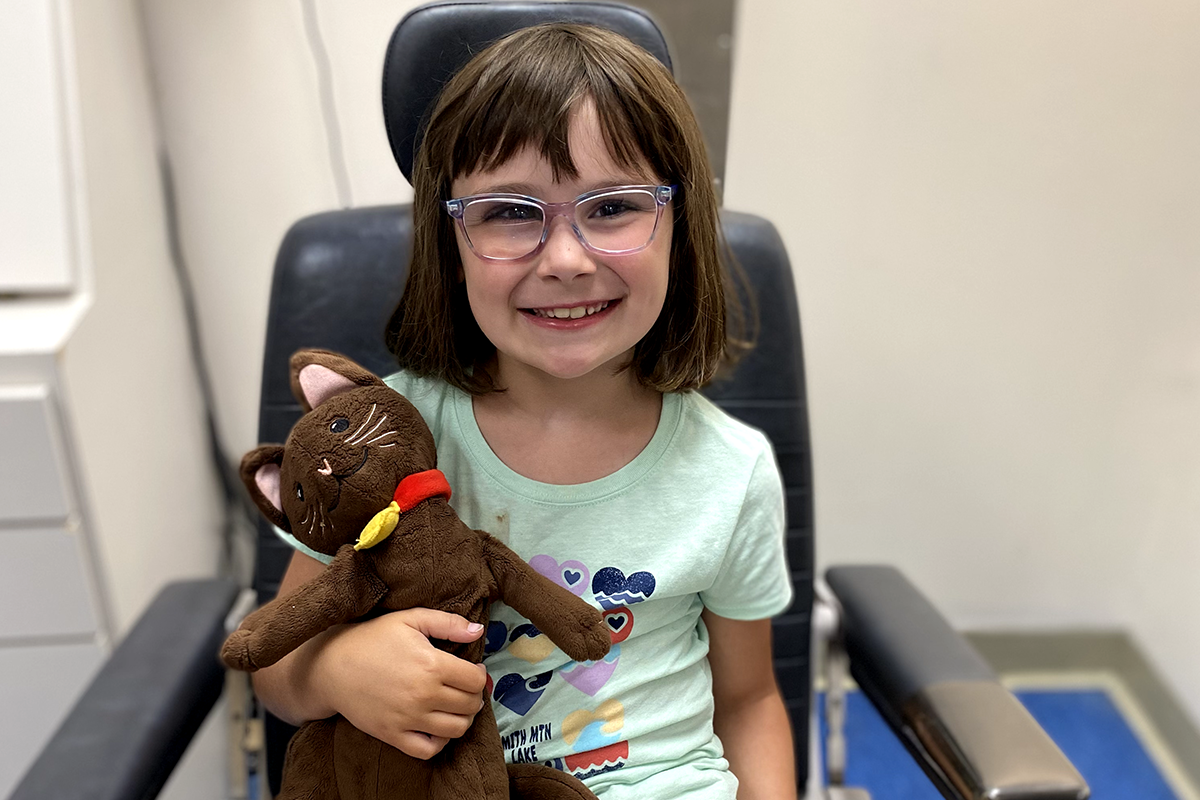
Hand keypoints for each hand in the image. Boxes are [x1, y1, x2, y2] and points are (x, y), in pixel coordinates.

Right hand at [311, 608, 487, 759]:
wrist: (332, 666)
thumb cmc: (372, 639)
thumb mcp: (410, 619)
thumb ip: (448, 623)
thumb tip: (478, 631)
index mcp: (431, 665)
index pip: (475, 680)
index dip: (479, 675)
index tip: (473, 671)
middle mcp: (423, 695)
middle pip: (469, 705)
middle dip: (475, 697)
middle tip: (466, 689)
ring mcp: (408, 718)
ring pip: (456, 730)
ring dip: (464, 719)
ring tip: (456, 707)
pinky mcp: (393, 735)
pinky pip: (428, 750)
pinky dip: (440, 742)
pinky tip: (437, 726)